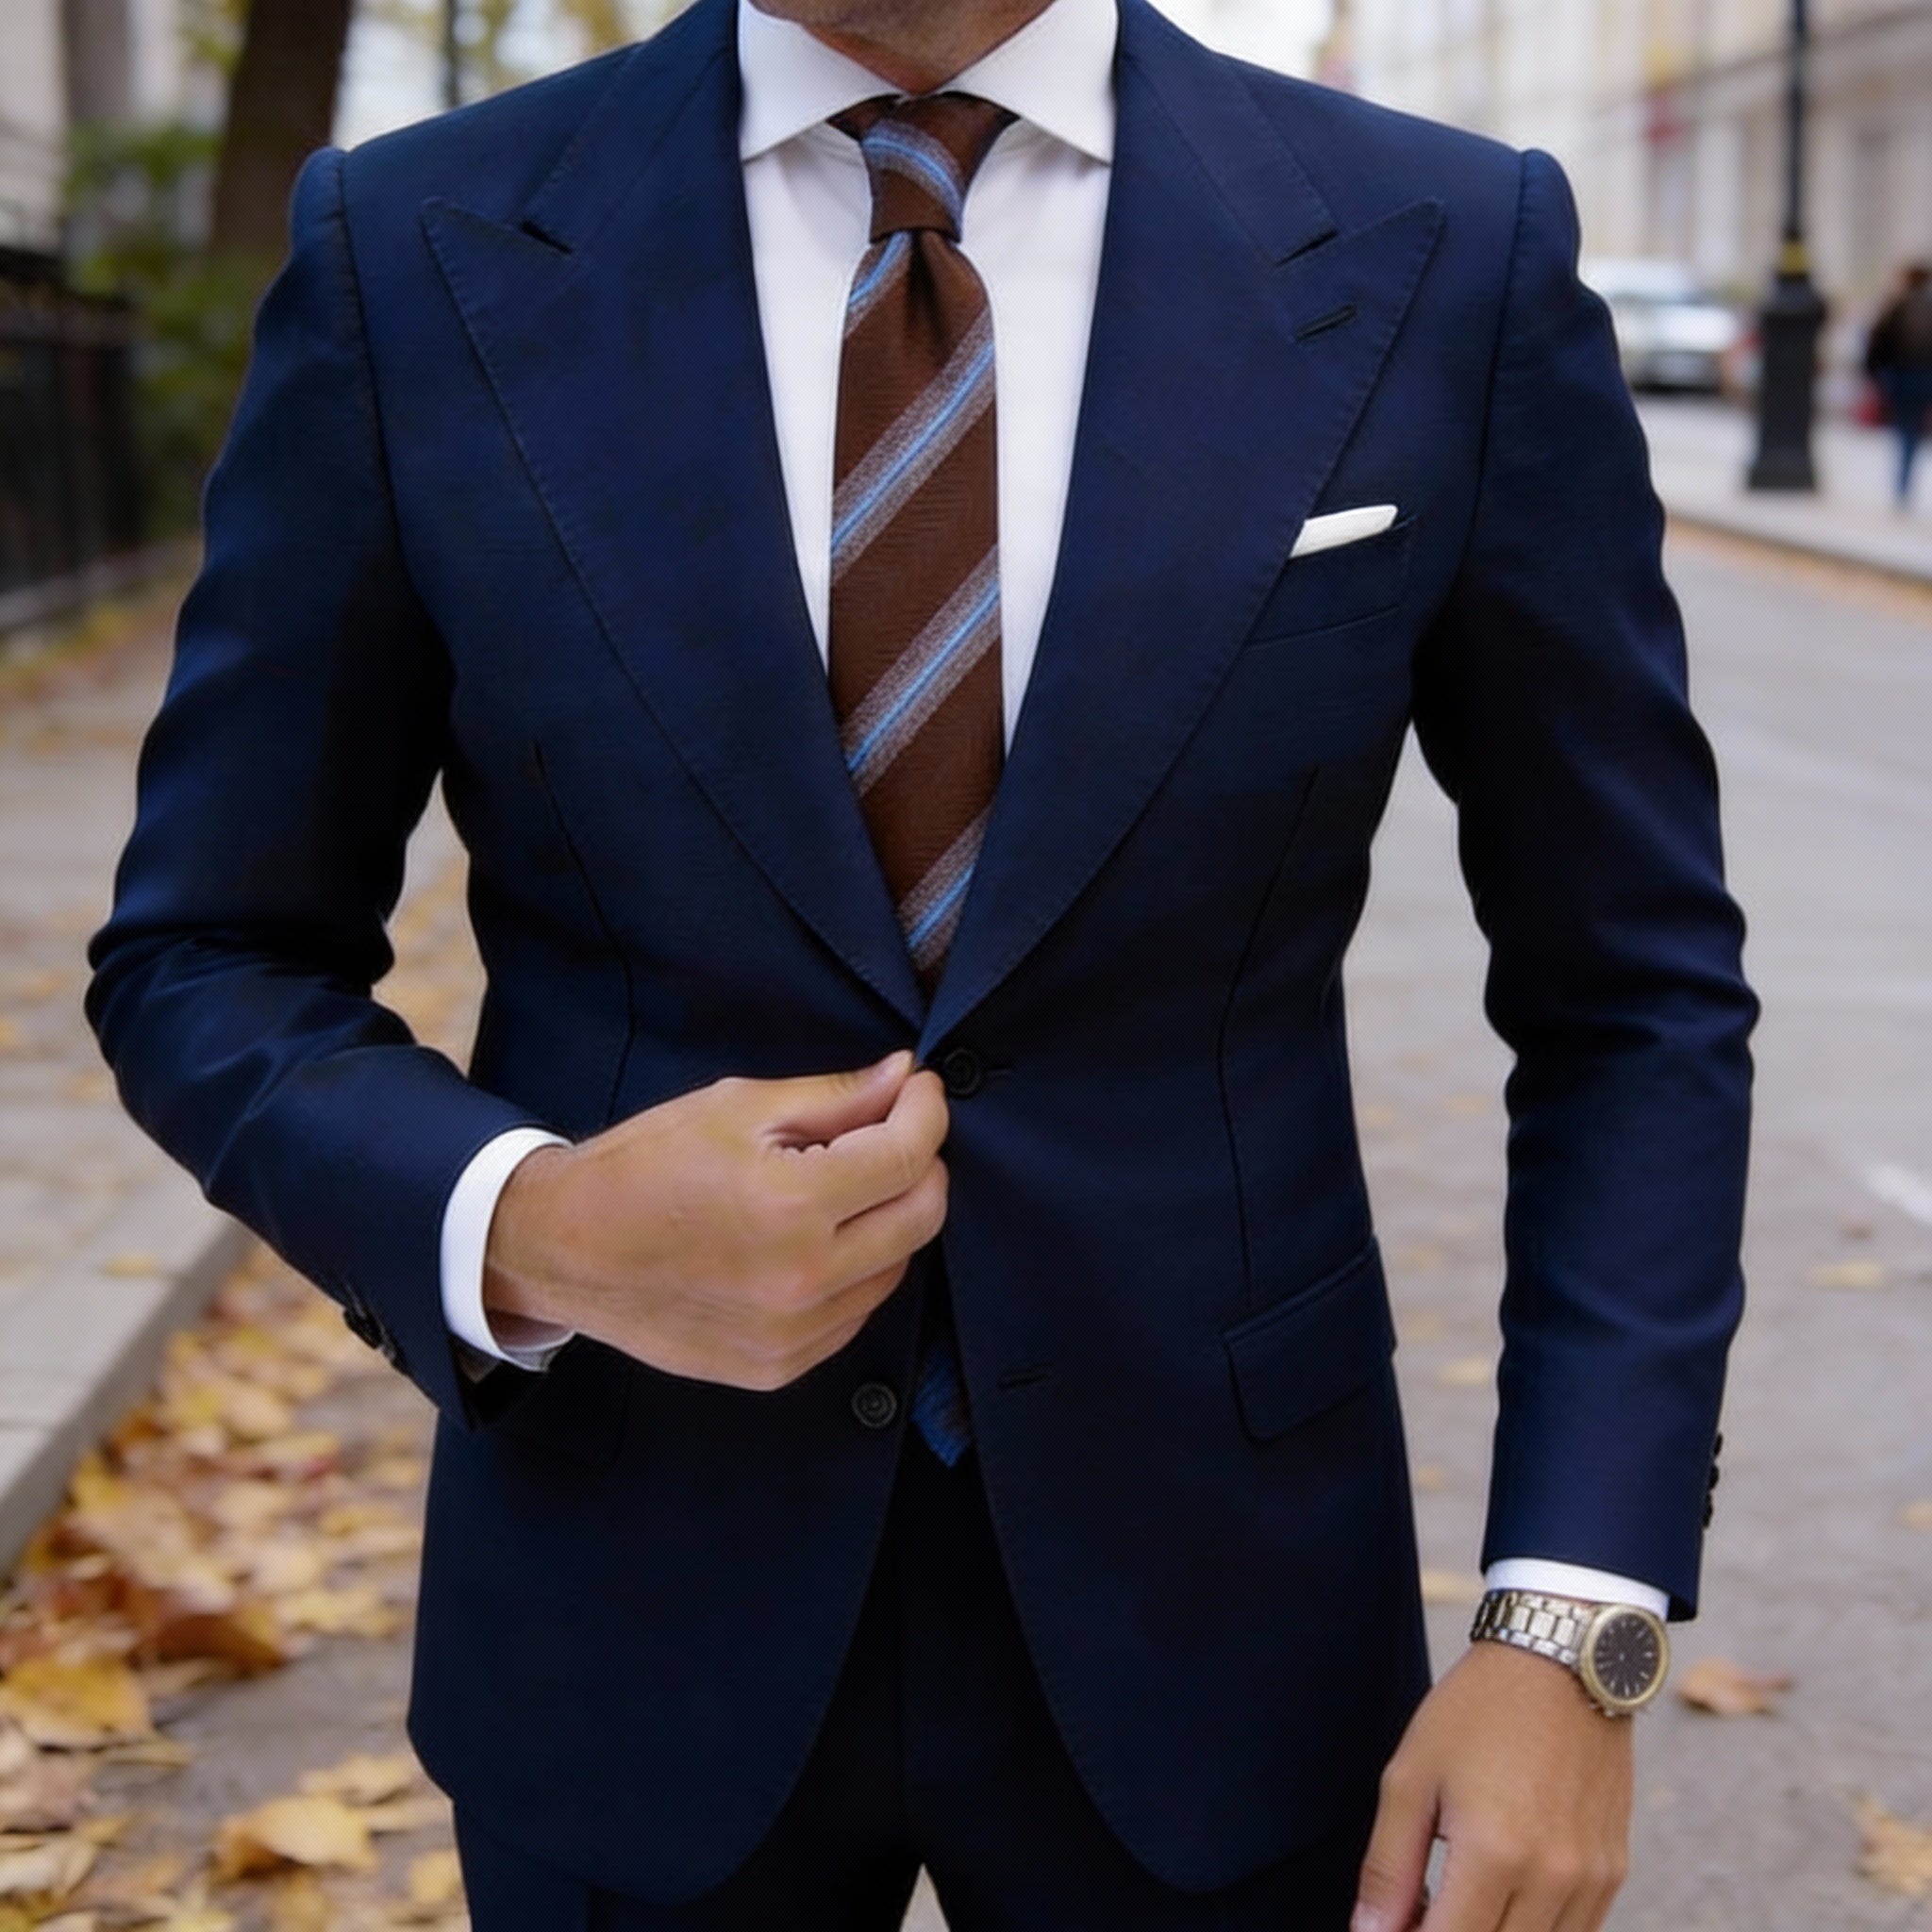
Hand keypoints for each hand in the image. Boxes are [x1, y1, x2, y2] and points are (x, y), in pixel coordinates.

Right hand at [482, 1051, 948, 1389]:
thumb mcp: (737, 1108)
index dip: (925, 1111)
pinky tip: (815, 1239)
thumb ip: (833, 1097)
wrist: (564, 1249)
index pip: (909, 1156)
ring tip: (840, 1186)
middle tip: (891, 1130)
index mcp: (792, 1205)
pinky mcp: (779, 1367)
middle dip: (920, 1162)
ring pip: (897, 1267)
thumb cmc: (644, 1166)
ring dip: (889, 1218)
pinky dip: (855, 1269)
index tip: (918, 1089)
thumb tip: (904, 1077)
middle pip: (922, 1215)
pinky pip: (855, 1312)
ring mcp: (793, 1335)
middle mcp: (802, 1279)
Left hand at [1353, 1641, 1632, 1931]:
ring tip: (1454, 1902)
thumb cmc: (1477, 1711)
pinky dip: (1532, 1931)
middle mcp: (1551, 1878)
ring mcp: (1591, 1879)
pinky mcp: (1614, 1871)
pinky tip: (1498, 1897)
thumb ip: (1389, 1867)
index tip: (1391, 1927)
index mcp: (1494, 1854)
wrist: (1562, 1661)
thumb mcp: (1411, 1777)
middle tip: (1417, 1913)